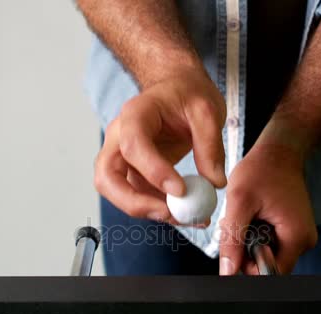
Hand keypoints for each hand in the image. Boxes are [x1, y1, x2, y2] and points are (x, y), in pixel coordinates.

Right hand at [94, 67, 226, 223]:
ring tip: (188, 216)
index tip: (181, 190)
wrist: (178, 90)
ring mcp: (122, 158)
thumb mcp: (207, 110)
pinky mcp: (133, 173)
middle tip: (169, 214)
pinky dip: (160, 210)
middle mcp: (118, 137)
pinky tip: (188, 214)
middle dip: (134, 202)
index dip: (153, 171)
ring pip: (118, 193)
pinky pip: (138, 198)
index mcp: (134, 115)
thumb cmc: (187, 94)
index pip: (133, 145)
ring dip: (149, 211)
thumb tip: (214, 183)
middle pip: (107, 177)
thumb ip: (211, 145)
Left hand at [219, 137, 316, 274]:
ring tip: (245, 215)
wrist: (278, 152)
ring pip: (267, 254)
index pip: (270, 273)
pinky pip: (270, 243)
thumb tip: (227, 271)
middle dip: (246, 250)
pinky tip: (251, 215)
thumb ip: (232, 239)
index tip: (236, 242)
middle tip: (238, 222)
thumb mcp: (239, 202)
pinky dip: (255, 233)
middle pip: (268, 264)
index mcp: (296, 238)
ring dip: (249, 240)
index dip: (248, 265)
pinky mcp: (292, 230)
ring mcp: (299, 236)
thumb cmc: (262, 170)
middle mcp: (303, 241)